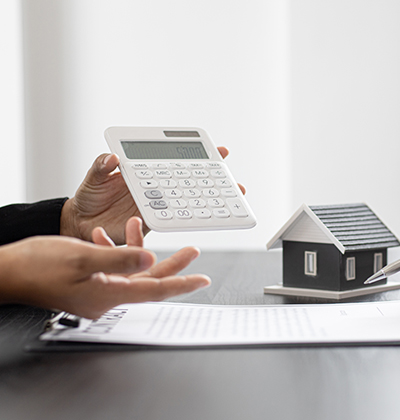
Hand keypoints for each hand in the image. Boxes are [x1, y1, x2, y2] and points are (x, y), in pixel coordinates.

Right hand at [0, 218, 209, 318]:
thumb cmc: (36, 266)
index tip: (202, 279)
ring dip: (139, 250)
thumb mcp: (82, 256)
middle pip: (149, 281)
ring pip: (131, 272)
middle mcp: (106, 297)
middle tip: (192, 251)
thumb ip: (119, 258)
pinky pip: (112, 270)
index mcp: (108, 294)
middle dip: (172, 264)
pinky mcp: (87, 285)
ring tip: (141, 226)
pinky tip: (106, 235)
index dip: (181, 283)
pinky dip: (114, 252)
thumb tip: (150, 258)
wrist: (6, 272)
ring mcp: (97, 292)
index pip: (155, 289)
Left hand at [60, 147, 244, 244]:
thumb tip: (112, 159)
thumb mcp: (93, 178)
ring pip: (188, 201)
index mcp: (145, 172)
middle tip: (234, 181)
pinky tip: (206, 217)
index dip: (198, 155)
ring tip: (231, 199)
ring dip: (210, 201)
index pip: (175, 160)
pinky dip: (190, 218)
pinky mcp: (153, 223)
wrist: (81, 226)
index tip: (220, 152)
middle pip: (191, 181)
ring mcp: (157, 204)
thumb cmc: (88, 198)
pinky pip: (174, 220)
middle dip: (215, 180)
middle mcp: (156, 187)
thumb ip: (101, 167)